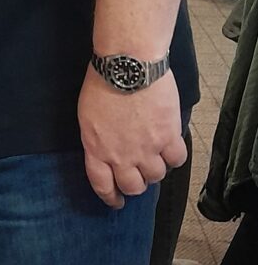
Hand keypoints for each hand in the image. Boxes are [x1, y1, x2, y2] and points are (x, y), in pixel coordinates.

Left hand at [78, 66, 185, 208]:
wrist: (127, 64)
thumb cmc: (101, 80)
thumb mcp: (87, 113)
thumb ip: (96, 137)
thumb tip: (105, 149)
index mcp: (96, 147)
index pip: (102, 184)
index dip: (110, 196)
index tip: (116, 200)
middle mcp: (121, 155)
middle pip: (133, 186)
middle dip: (135, 183)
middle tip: (137, 173)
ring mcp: (147, 148)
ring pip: (156, 176)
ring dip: (155, 168)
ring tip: (154, 153)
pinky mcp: (168, 137)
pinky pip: (177, 160)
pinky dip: (174, 156)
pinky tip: (170, 145)